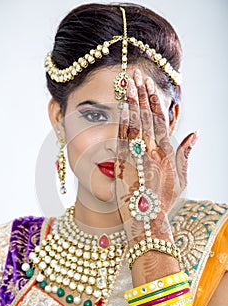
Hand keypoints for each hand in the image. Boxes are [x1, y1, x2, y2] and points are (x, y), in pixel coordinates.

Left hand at [115, 69, 197, 241]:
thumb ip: (186, 154)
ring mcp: (137, 158)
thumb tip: (195, 133)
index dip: (156, 102)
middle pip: (147, 118)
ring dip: (131, 103)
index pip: (161, 121)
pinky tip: (120, 109)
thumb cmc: (164, 201)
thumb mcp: (181, 179)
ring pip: (134, 125)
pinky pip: (122, 140)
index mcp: (167, 154)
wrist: (147, 220)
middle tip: (136, 77)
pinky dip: (122, 123)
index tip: (150, 86)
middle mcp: (153, 152)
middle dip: (142, 96)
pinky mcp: (123, 164)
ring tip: (127, 85)